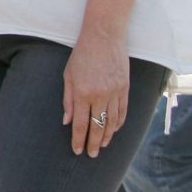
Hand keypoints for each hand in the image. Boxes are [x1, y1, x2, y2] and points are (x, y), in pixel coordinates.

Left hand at [63, 31, 129, 156]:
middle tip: (92, 154)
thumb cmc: (82, 55)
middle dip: (94, 143)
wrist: (104, 36)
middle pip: (97, 127)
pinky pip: (123, 112)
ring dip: (107, 136)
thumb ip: (67, 99)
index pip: (80, 123)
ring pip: (112, 122)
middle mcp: (100, 95)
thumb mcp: (68, 75)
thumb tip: (66, 121)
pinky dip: (118, 124)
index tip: (78, 150)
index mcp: (82, 92)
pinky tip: (114, 130)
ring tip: (102, 145)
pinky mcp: (125, 89)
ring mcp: (115, 93)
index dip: (78, 139)